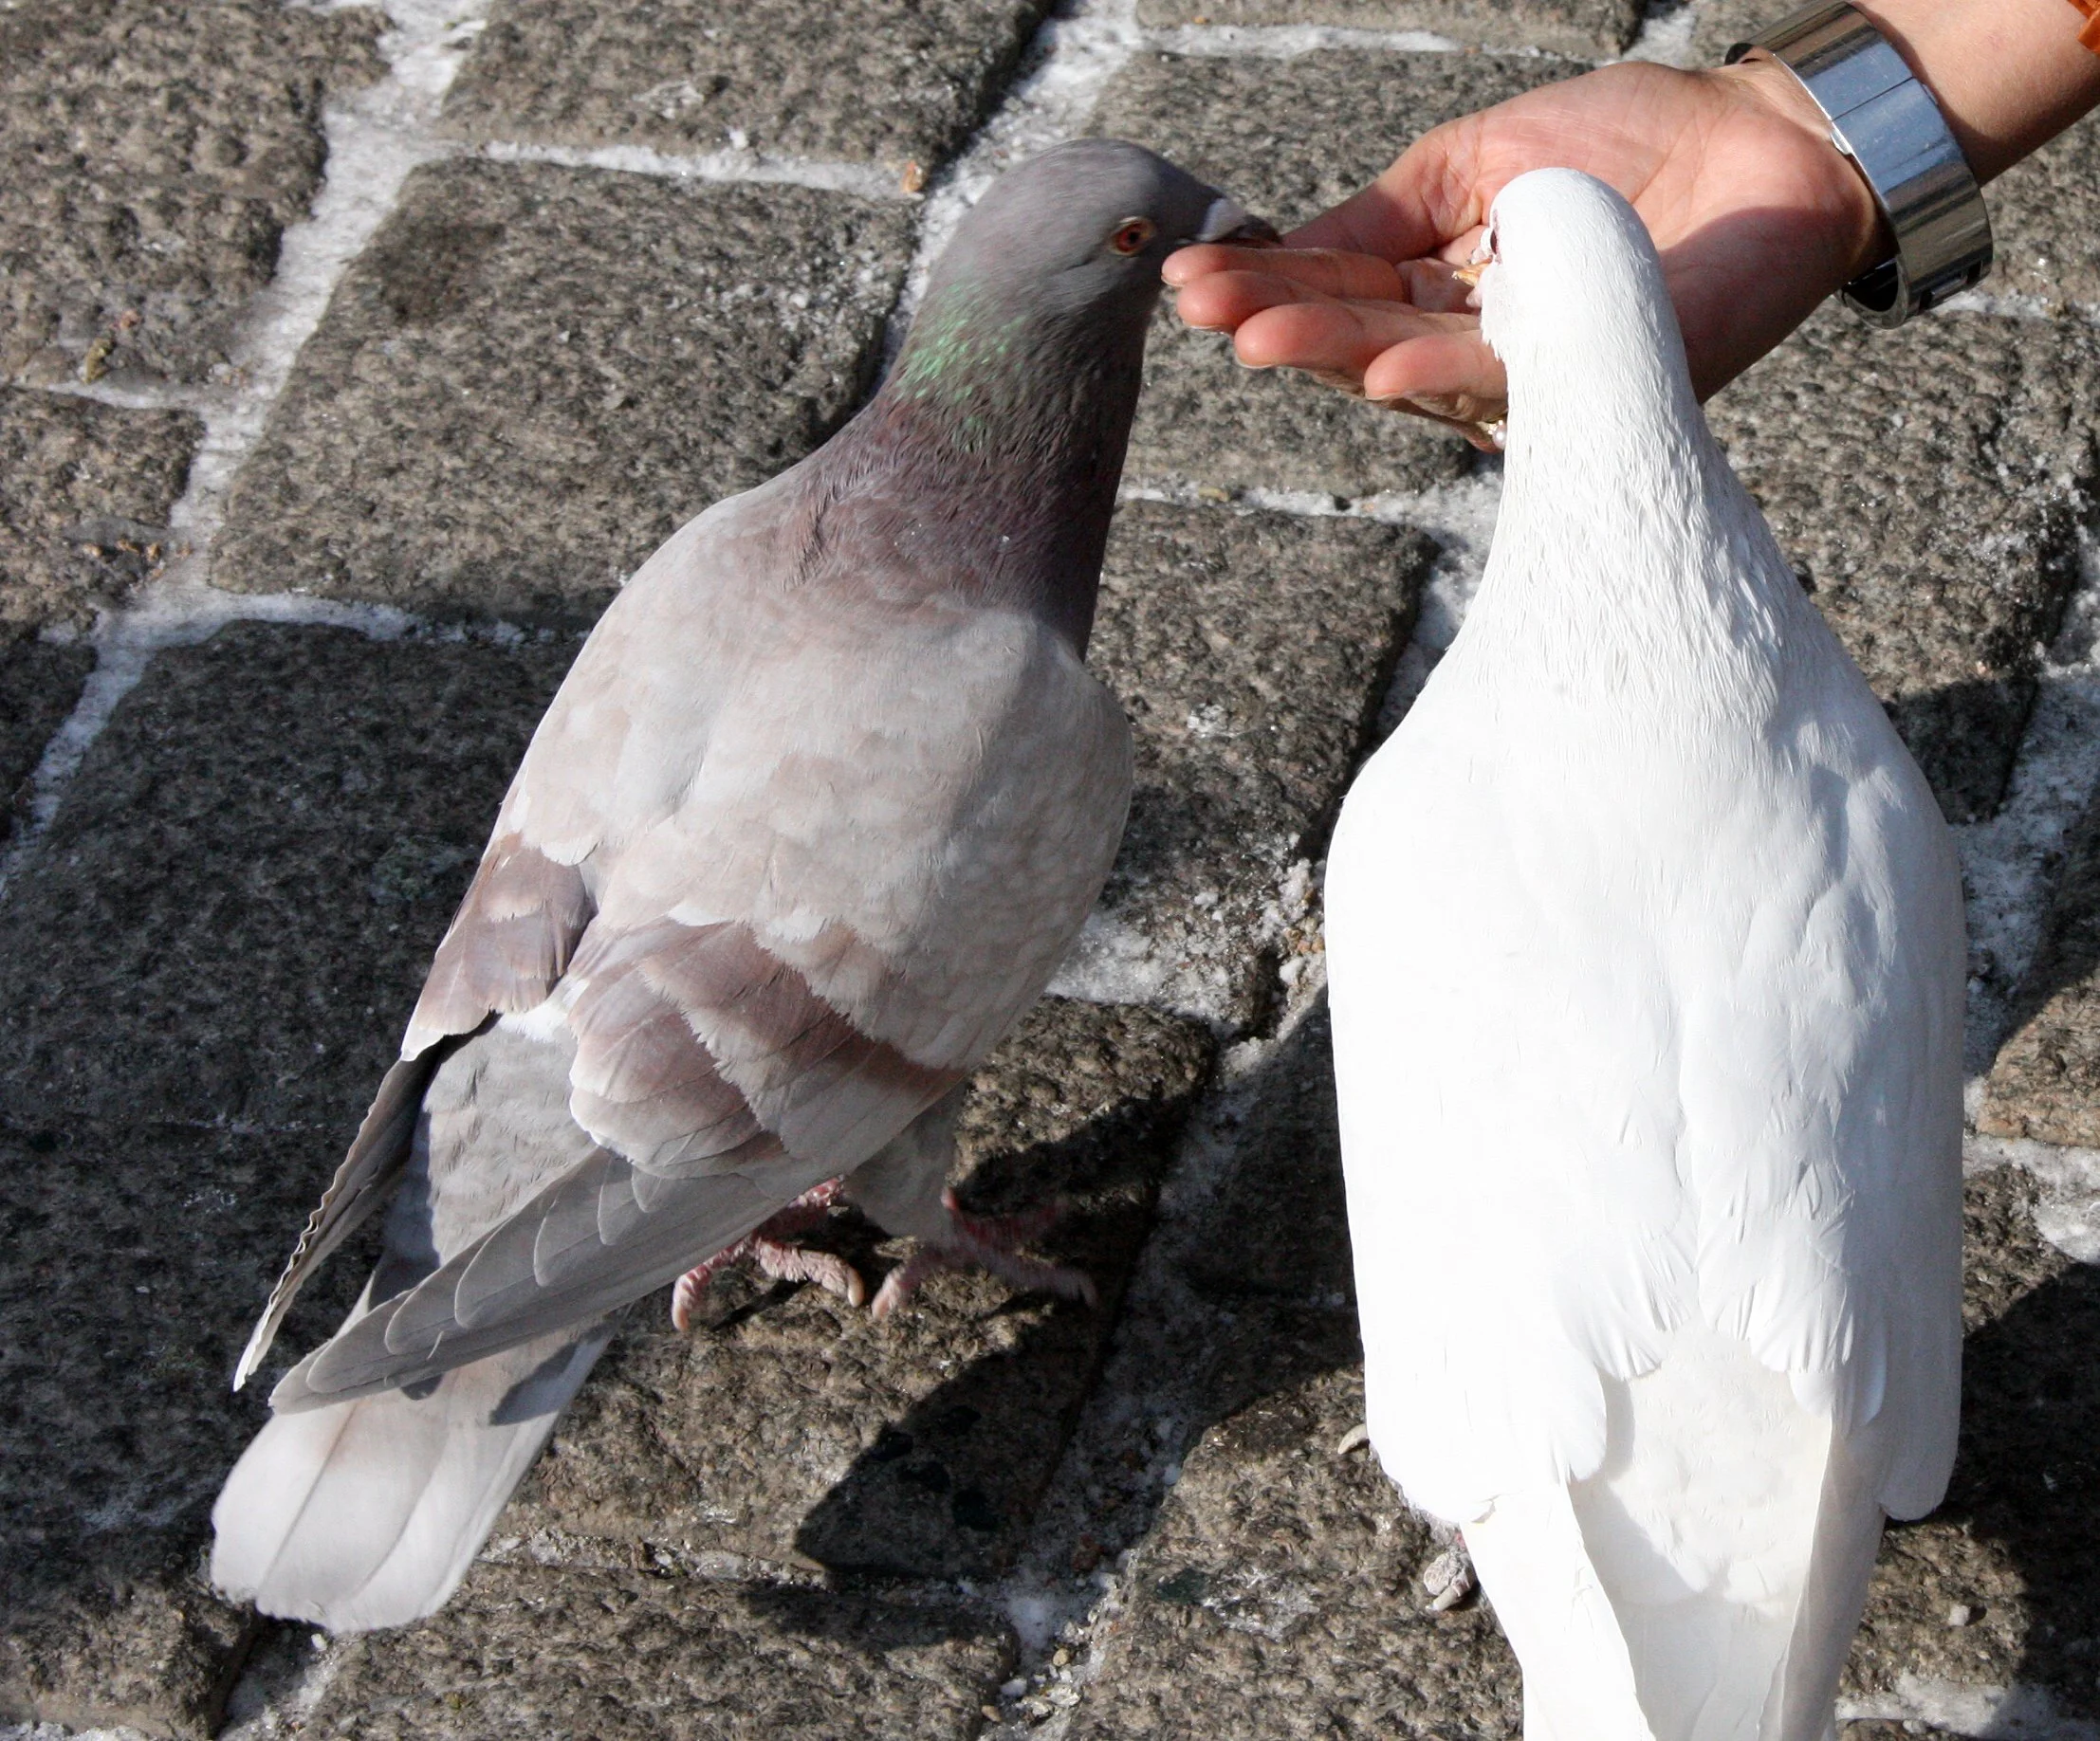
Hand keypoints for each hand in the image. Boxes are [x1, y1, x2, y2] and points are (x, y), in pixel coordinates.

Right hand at [1164, 59, 1885, 444]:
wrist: (1764, 142)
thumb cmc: (1628, 140)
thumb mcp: (1475, 158)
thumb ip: (1383, 210)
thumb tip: (1281, 242)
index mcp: (1440, 294)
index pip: (1337, 292)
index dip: (1264, 284)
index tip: (1188, 275)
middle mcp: (1474, 349)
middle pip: (1359, 341)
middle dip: (1277, 323)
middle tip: (1202, 310)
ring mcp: (1531, 375)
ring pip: (1415, 370)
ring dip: (1335, 353)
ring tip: (1258, 335)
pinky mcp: (1597, 384)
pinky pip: (1513, 386)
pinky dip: (1448, 376)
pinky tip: (1383, 368)